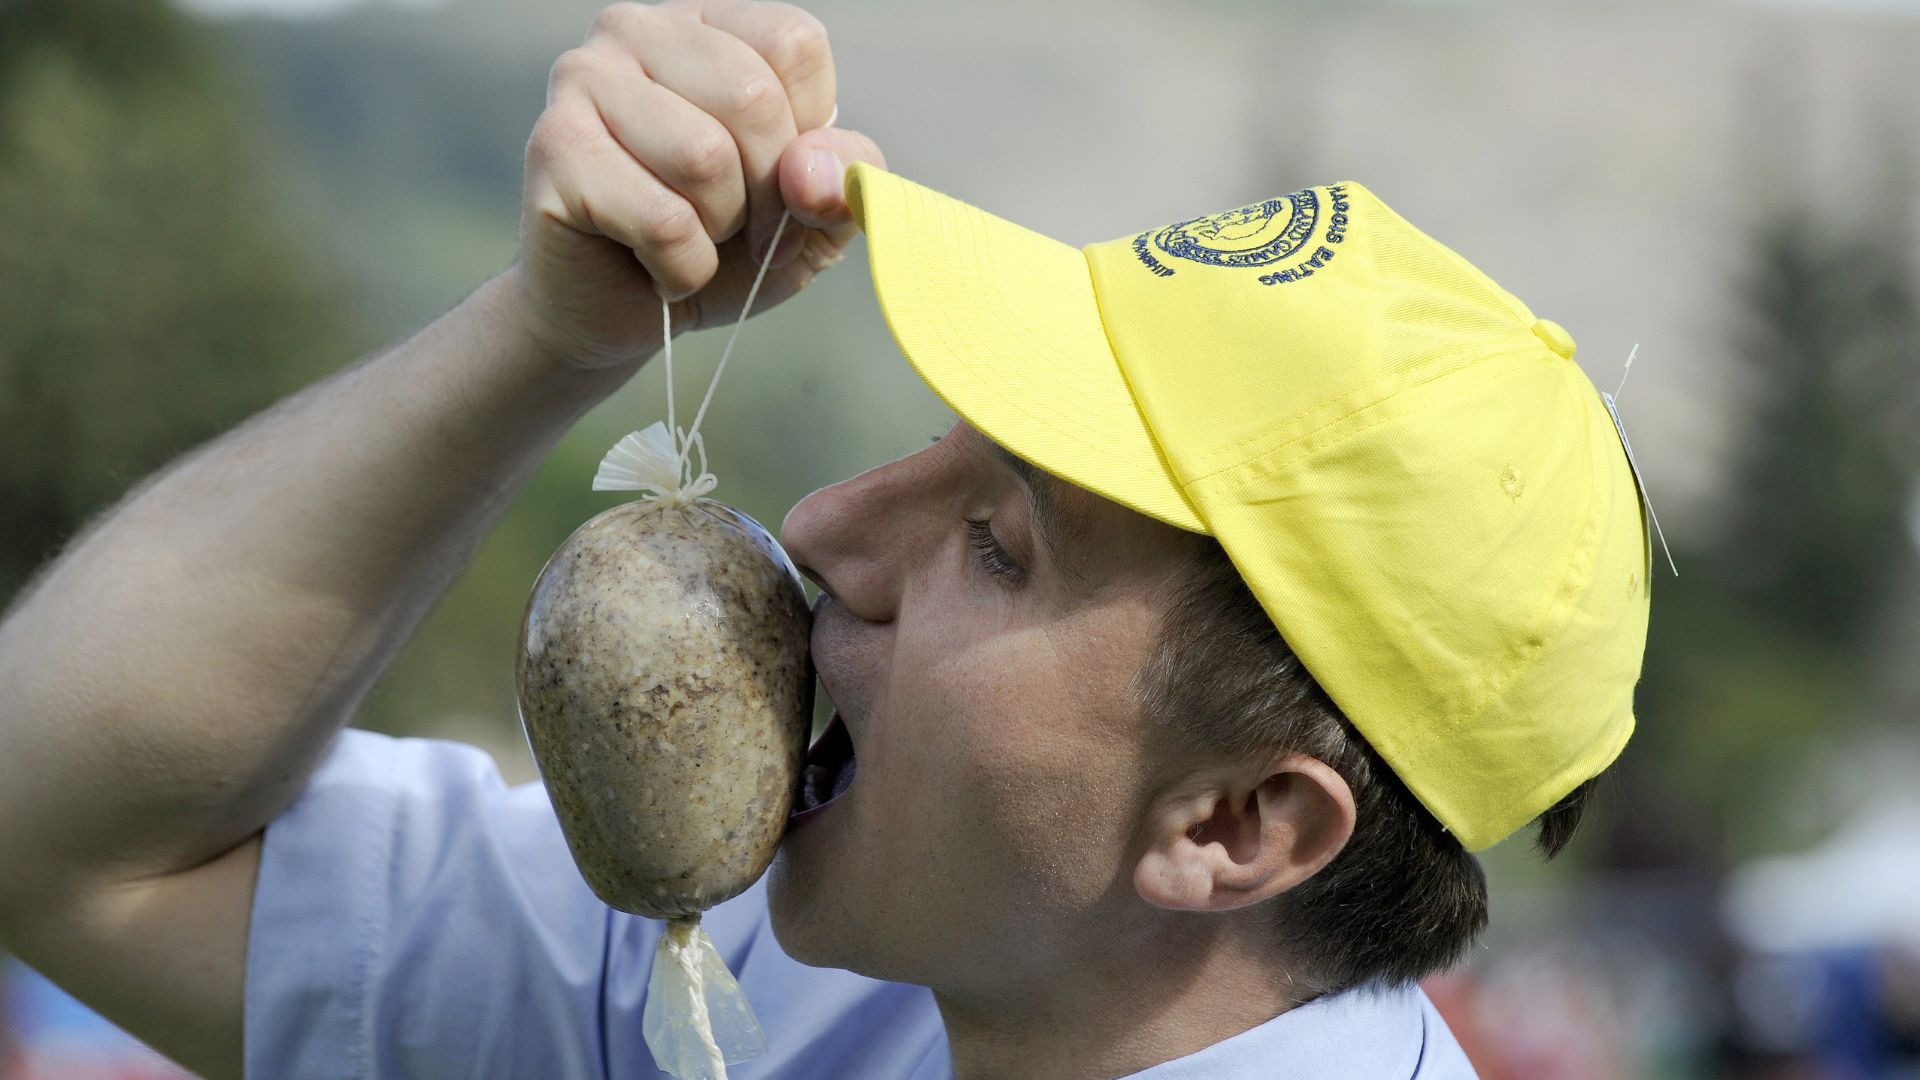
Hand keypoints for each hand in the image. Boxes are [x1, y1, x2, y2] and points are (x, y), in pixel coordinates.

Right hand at [515, 0, 885, 370]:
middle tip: (740, 232)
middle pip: (752, 97)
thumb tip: (812, 171)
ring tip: (689, 238)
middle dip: (765, 194)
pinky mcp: (554, 148)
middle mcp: (637, 30)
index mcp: (708, 24)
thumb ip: (844, 175)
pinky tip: (653, 266)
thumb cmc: (717, 246)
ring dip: (717, 230)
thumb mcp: (809, 213)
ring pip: (703, 157)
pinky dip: (681, 269)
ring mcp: (584, 79)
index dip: (808, 137)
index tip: (782, 185)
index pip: (795, 45)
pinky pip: (661, 221)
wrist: (621, 312)